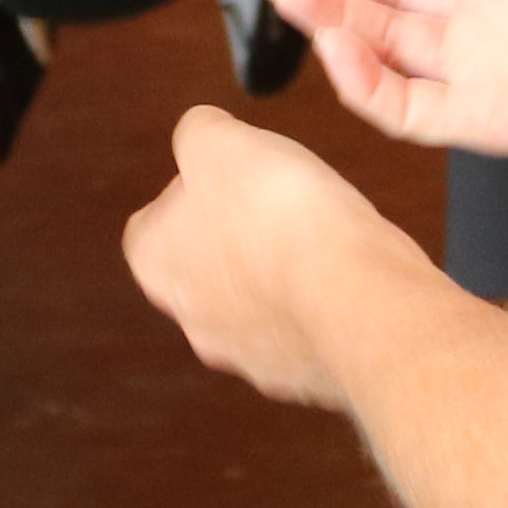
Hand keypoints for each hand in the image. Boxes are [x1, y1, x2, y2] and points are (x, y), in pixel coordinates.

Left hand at [123, 106, 416, 408]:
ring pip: (256, 301)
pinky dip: (319, 302)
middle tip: (274, 202)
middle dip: (239, 233)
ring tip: (315, 236)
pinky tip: (342, 270)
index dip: (191, 191)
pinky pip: (304, 328)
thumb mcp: (218, 139)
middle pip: (204, 265)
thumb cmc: (279, 215)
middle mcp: (193, 320)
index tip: (226, 174)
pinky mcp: (300, 374)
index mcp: (157, 265)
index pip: (152, 225)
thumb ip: (197, 133)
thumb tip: (200, 134)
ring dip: (280, 271)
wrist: (355, 292)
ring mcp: (248, 354)